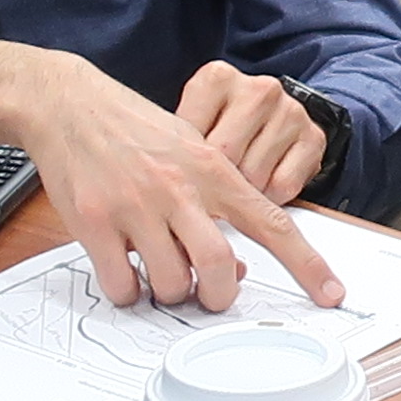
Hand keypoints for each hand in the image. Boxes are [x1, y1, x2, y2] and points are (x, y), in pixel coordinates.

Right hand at [0, 34, 337, 311]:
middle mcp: (177, 188)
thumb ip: (217, 205)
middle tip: (207, 295)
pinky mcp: (92, 222)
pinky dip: (128, 293)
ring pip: (170, 283)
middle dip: (218, 296)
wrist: (68, 104)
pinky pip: (121, 285)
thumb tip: (235, 266)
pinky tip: (125, 275)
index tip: (331, 295)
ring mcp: (133, 206)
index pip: (272, 223)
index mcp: (212, 170)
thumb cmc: (135, 132)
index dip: (307, 264)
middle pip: (220, 267)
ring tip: (159, 275)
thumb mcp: (189, 154)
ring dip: (169, 294)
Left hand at [172, 58, 328, 205]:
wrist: (269, 116)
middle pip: (225, 157)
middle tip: (211, 185)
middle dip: (215, 181)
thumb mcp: (190, 124)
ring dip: (244, 190)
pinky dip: (271, 196)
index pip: (191, 134)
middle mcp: (259, 88)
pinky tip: (264, 181)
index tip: (182, 173)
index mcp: (218, 78)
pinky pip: (284, 186)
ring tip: (238, 180)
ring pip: (254, 176)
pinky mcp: (314, 137)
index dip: (184, 165)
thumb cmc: (218, 126)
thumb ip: (177, 143)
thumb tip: (165, 182)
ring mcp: (290, 111)